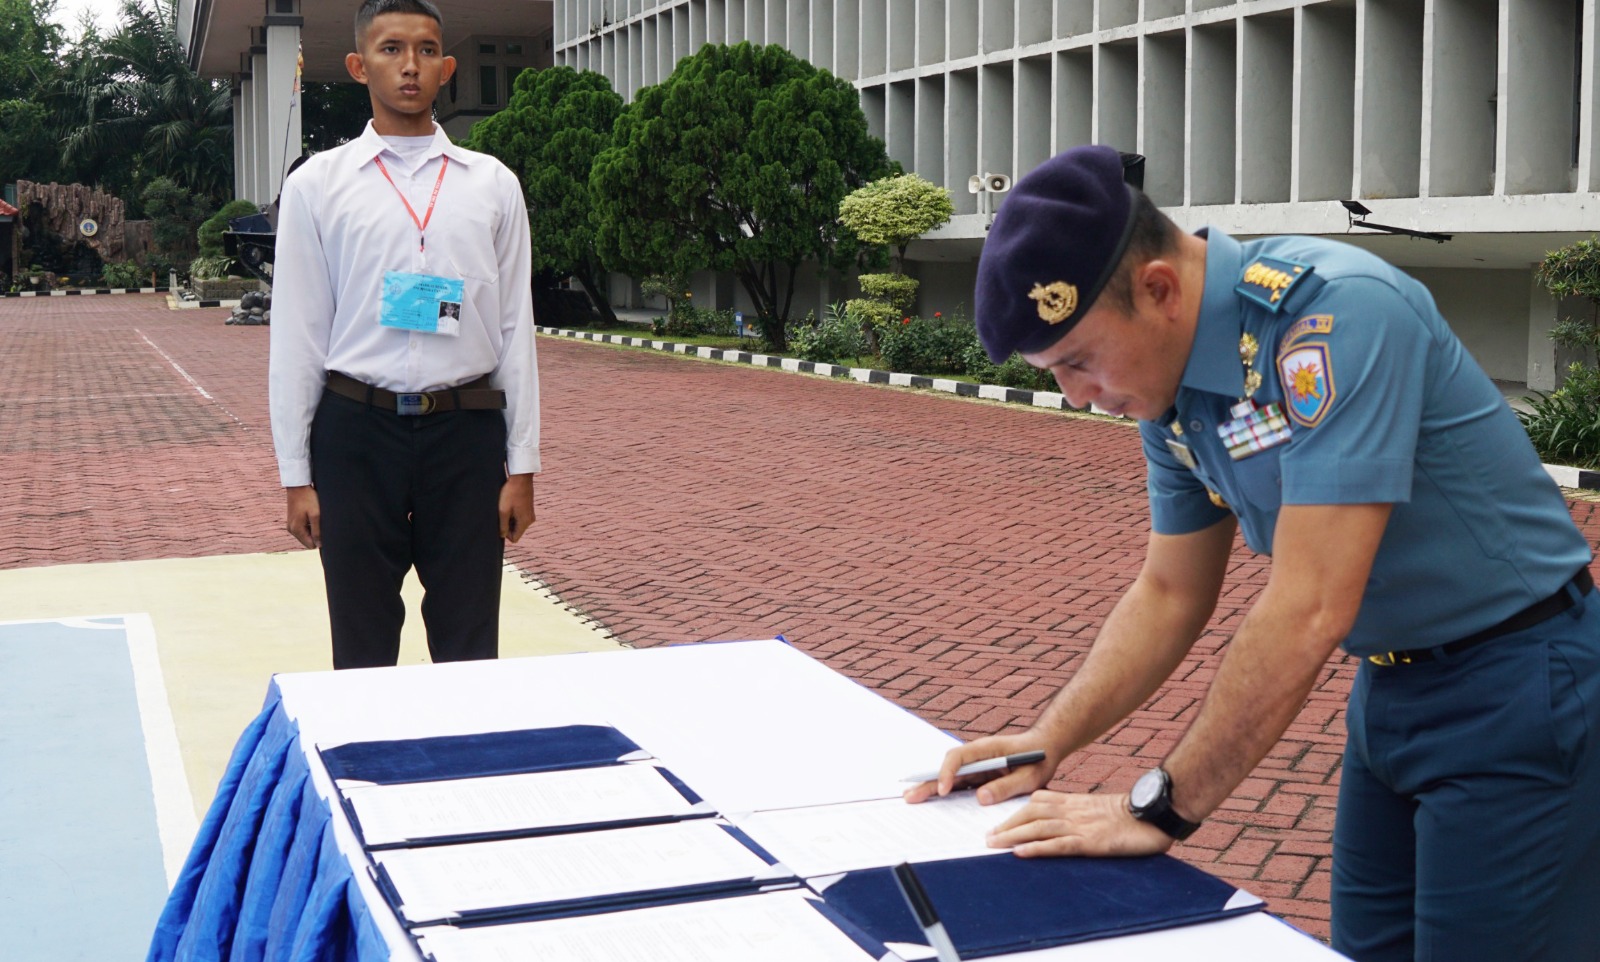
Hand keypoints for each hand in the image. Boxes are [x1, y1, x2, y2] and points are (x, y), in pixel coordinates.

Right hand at [285, 485, 320, 547]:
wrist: (298, 486)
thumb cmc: (308, 499)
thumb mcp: (316, 515)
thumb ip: (317, 531)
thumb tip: (319, 545)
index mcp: (296, 530)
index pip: (310, 545)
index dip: (319, 540)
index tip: (324, 530)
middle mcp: (291, 530)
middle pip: (308, 541)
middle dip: (316, 535)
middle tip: (320, 522)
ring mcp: (291, 525)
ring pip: (306, 535)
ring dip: (312, 529)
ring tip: (315, 518)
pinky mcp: (292, 521)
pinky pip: (303, 529)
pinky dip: (309, 525)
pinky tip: (311, 516)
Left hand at [499, 473, 535, 541]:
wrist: (520, 477)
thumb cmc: (510, 493)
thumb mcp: (503, 510)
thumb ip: (503, 525)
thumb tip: (502, 535)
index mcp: (525, 522)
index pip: (514, 538)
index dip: (505, 533)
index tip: (500, 521)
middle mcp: (530, 520)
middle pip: (516, 531)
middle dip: (507, 525)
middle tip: (502, 513)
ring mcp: (530, 514)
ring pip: (517, 524)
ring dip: (510, 519)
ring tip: (506, 507)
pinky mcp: (529, 509)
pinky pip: (520, 518)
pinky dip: (513, 514)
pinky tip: (510, 504)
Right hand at [903, 730, 1058, 805]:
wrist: (1046, 748)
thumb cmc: (1039, 758)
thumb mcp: (1028, 775)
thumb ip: (1006, 786)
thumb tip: (981, 798)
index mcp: (986, 749)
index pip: (958, 758)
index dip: (947, 773)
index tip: (944, 791)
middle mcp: (977, 756)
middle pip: (947, 768)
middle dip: (928, 782)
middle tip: (909, 796)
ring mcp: (977, 765)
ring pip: (949, 776)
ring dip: (932, 787)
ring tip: (912, 799)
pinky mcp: (979, 774)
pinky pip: (960, 783)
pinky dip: (945, 791)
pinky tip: (933, 801)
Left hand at [987, 790, 1173, 857]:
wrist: (1154, 814)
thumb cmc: (1131, 815)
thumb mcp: (1100, 811)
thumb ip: (1081, 813)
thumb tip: (1063, 824)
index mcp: (1075, 802)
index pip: (1037, 802)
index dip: (1016, 811)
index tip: (998, 820)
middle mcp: (1073, 811)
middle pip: (1031, 814)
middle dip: (1007, 825)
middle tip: (987, 836)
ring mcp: (1080, 825)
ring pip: (1038, 828)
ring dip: (1012, 836)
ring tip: (992, 844)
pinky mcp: (1090, 841)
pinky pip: (1058, 845)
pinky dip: (1036, 848)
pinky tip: (1020, 853)